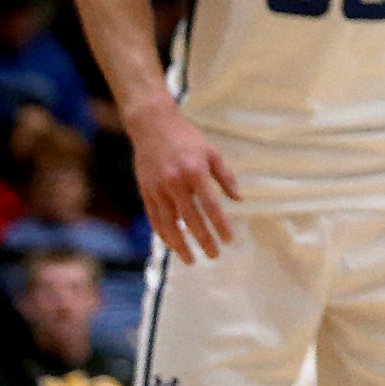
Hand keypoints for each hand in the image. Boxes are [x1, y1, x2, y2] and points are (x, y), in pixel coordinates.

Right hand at [128, 98, 241, 262]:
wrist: (153, 126)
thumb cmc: (188, 138)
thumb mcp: (212, 152)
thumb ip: (225, 177)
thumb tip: (238, 199)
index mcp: (195, 172)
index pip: (210, 205)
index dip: (220, 225)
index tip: (229, 240)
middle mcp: (175, 183)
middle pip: (190, 219)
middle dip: (203, 240)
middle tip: (214, 255)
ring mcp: (157, 189)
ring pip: (169, 224)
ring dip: (180, 244)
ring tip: (191, 259)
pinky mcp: (146, 192)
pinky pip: (155, 219)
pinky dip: (164, 234)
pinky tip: (173, 244)